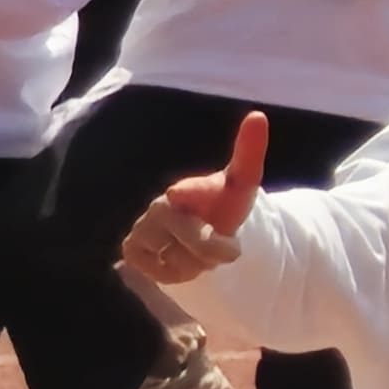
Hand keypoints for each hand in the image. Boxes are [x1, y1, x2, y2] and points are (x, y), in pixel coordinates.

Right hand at [116, 112, 267, 286]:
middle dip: (218, 250)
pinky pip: (163, 273)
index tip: (178, 193)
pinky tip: (176, 258)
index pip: (188, 191)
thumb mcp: (243, 184)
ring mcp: (143, 227)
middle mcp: (163, 204)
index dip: (186, 194)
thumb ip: (249, 153)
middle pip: (201, 243)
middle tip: (223, 244)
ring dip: (198, 264)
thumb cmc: (222, 205)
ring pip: (182, 263)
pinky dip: (176, 274)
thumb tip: (256, 115)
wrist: (200, 232)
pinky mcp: (131, 248)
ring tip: (196, 249)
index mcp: (191, 188)